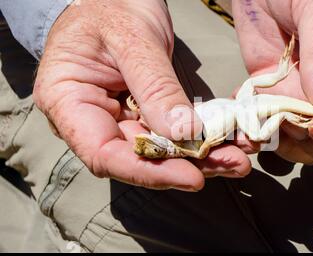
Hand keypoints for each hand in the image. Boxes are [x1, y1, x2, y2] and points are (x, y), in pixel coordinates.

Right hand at [33, 0, 250, 190]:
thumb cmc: (110, 7)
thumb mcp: (133, 40)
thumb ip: (155, 87)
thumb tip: (183, 134)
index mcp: (68, 101)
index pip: (104, 154)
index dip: (148, 172)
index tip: (191, 177)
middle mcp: (92, 120)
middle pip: (139, 158)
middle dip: (188, 166)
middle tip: (233, 165)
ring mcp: (119, 119)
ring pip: (160, 152)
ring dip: (201, 157)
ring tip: (239, 158)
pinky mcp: (144, 114)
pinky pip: (172, 133)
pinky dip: (201, 139)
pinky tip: (230, 141)